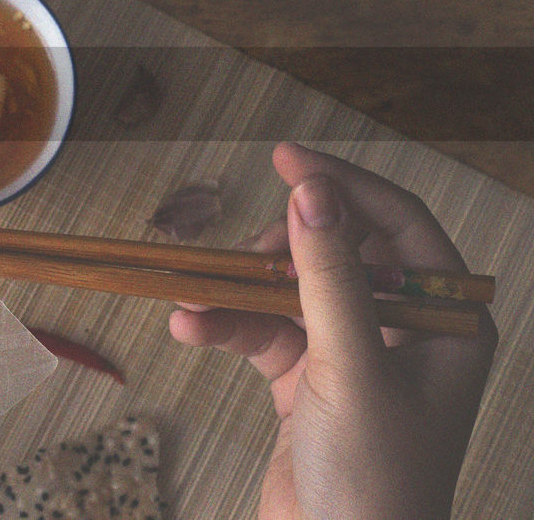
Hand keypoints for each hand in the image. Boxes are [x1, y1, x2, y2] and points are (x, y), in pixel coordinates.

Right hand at [169, 142, 496, 519]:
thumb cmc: (374, 480)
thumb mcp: (351, 367)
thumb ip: (330, 277)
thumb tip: (312, 193)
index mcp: (445, 324)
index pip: (399, 227)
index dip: (344, 185)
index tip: (285, 157)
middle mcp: (404, 333)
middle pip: (339, 253)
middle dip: (283, 246)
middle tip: (244, 246)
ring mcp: (353, 357)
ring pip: (291, 292)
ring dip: (240, 290)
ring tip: (197, 294)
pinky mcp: (307, 382)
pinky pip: (263, 332)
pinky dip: (227, 326)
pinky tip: (191, 326)